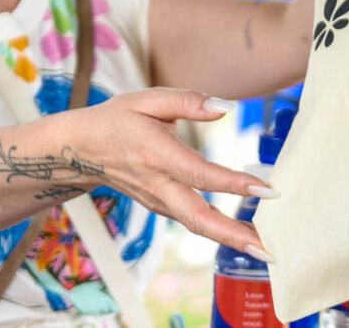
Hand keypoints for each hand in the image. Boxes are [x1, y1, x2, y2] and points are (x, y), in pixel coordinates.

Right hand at [75, 88, 274, 261]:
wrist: (79, 151)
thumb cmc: (117, 120)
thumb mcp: (146, 99)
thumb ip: (188, 101)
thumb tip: (227, 107)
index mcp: (157, 155)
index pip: (201, 174)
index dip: (234, 184)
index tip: (267, 191)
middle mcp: (158, 185)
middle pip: (198, 218)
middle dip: (234, 236)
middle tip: (268, 249)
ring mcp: (159, 201)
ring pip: (198, 225)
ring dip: (232, 239)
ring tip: (269, 248)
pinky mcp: (162, 208)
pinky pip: (194, 222)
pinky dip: (220, 232)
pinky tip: (247, 234)